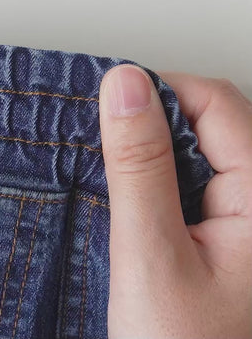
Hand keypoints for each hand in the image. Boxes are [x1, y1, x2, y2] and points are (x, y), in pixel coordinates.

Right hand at [99, 64, 251, 338]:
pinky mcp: (227, 233)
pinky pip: (194, 180)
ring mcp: (247, 219)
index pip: (214, 101)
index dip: (157, 90)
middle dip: (151, 120)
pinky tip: (131, 197)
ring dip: (151, 150)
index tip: (106, 105)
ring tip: (113, 173)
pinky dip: (157, 176)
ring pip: (200, 148)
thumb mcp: (150, 256)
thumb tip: (124, 85)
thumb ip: (139, 165)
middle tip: (104, 144)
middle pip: (211, 120)